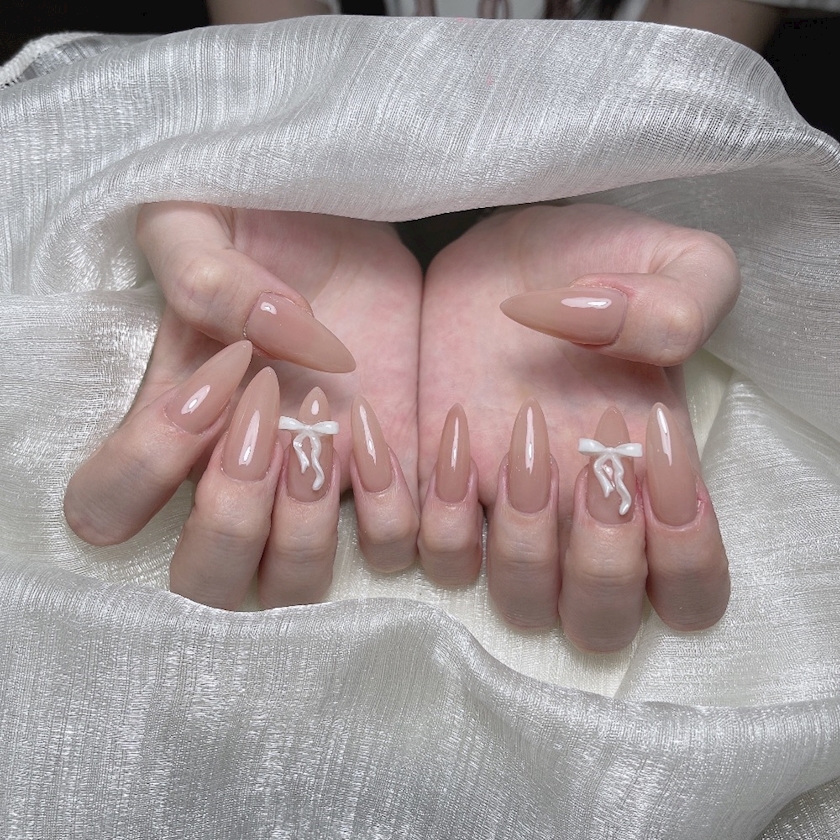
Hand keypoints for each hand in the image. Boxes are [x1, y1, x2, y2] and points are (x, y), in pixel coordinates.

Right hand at [64, 203, 423, 607]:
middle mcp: (237, 471)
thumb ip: (205, 279)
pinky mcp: (387, 471)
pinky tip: (397, 426)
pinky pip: (391, 545)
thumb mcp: (199, 222)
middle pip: (204, 582)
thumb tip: (270, 341)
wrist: (344, 215)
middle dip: (233, 521)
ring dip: (311, 528)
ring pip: (293, 587)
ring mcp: (313, 483)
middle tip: (274, 416)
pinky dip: (400, 509)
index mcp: (172, 419)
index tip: (221, 375)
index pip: (106, 509)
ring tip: (337, 422)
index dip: (149, 465)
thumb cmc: (252, 214)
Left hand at [418, 203, 737, 650]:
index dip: (682, 553)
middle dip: (598, 564)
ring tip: (513, 425)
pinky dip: (425, 510)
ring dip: (517, 536)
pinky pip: (415, 551)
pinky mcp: (429, 486)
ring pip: (512, 600)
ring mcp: (501, 507)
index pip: (689, 589)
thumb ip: (681, 306)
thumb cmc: (593, 258)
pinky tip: (447, 425)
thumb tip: (618, 358)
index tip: (653, 445)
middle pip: (597, 623)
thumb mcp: (671, 259)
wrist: (499, 253)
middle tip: (586, 459)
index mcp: (650, 476)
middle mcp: (577, 511)